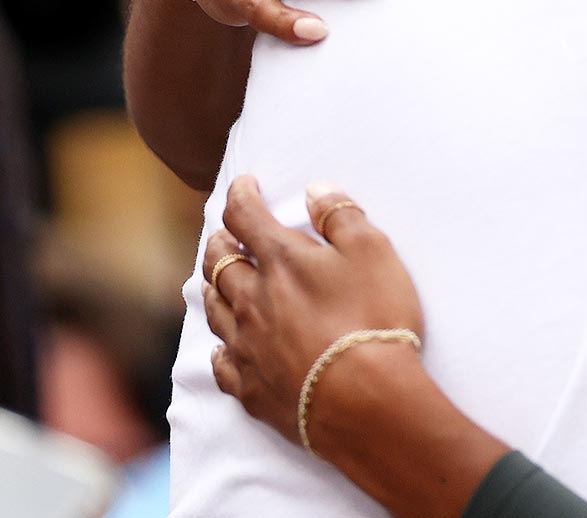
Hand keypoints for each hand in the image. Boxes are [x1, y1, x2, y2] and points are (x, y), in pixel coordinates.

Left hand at [204, 178, 424, 444]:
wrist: (363, 401)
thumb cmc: (373, 318)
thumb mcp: (373, 251)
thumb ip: (341, 215)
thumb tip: (315, 189)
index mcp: (280, 260)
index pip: (246, 216)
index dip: (242, 195)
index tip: (245, 185)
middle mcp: (251, 299)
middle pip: (218, 262)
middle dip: (220, 240)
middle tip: (225, 232)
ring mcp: (247, 346)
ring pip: (214, 309)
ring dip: (213, 287)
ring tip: (216, 279)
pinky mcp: (251, 388)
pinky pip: (222, 364)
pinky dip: (220, 349)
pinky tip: (223, 348)